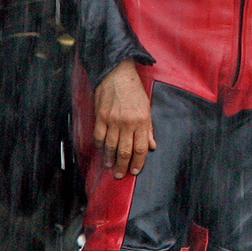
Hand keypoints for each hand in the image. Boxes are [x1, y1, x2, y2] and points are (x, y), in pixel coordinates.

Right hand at [93, 60, 154, 177]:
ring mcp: (112, 120)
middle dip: (123, 165)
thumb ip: (148, 129)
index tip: (135, 171)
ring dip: (110, 159)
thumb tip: (152, 146)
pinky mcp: (100, 117)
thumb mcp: (147, 109)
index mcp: (141, 121)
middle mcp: (127, 123)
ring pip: (111, 146)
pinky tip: (102, 153)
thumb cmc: (134, 92)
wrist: (118, 75)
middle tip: (120, 175)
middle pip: (125, 150)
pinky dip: (100, 147)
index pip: (140, 148)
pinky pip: (99, 136)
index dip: (138, 162)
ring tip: (110, 167)